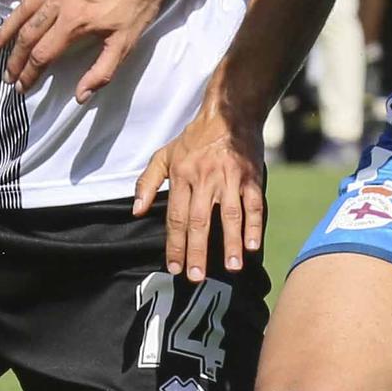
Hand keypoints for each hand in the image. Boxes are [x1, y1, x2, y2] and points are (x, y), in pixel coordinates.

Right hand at [0, 0, 168, 97]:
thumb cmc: (138, 3)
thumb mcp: (126, 43)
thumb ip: (102, 72)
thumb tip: (80, 97)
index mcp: (74, 24)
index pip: (42, 55)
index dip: (29, 74)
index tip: (21, 86)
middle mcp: (59, 1)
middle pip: (28, 35)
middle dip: (15, 58)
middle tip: (7, 74)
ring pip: (23, 8)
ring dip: (6, 28)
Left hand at [132, 98, 264, 283]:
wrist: (230, 114)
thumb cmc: (195, 139)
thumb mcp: (164, 155)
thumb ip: (147, 182)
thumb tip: (137, 211)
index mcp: (182, 175)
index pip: (176, 217)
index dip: (175, 244)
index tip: (174, 267)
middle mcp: (205, 178)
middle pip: (200, 220)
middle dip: (198, 250)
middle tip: (197, 276)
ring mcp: (230, 178)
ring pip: (229, 215)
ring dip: (231, 243)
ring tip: (232, 268)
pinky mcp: (251, 176)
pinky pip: (253, 204)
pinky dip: (254, 225)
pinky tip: (253, 246)